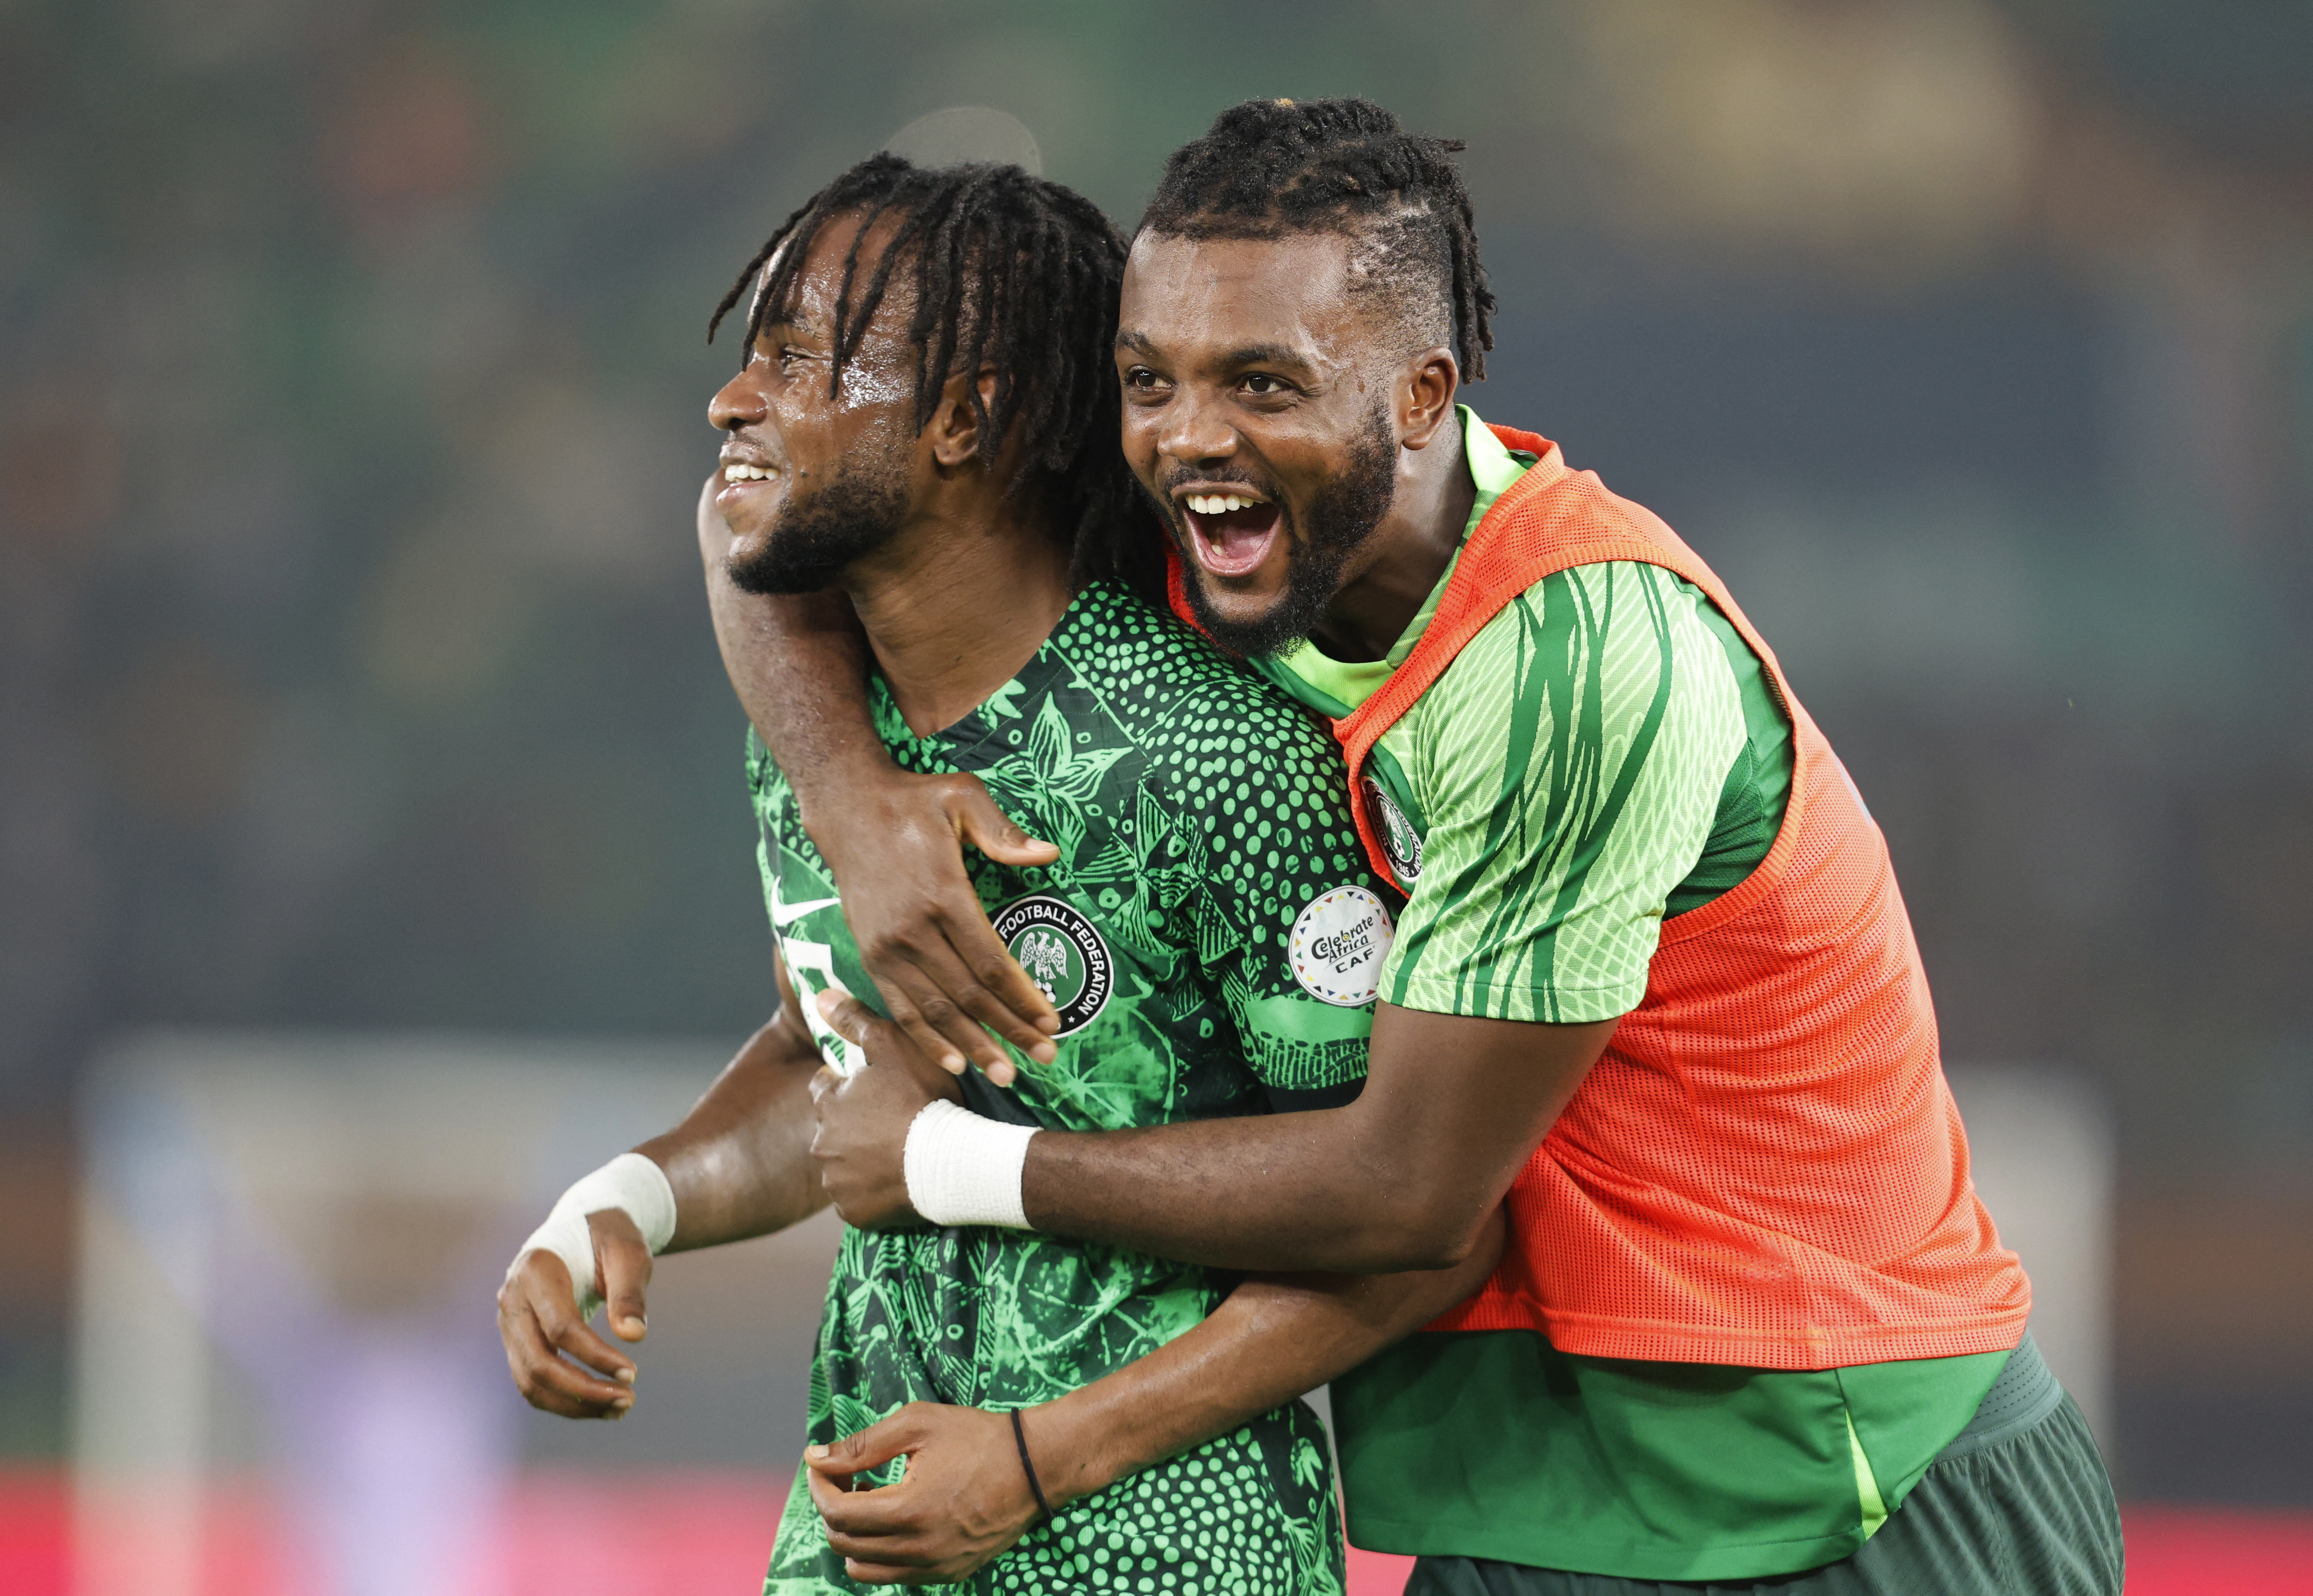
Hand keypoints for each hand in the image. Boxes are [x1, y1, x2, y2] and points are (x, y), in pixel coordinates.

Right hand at [495, 1209, 651, 1418]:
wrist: (581, 1229)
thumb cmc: (608, 1238)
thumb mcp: (628, 1253)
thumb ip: (629, 1291)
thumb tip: (634, 1335)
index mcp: (535, 1270)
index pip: (560, 1328)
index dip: (595, 1356)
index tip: (632, 1373)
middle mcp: (512, 1299)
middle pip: (538, 1363)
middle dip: (583, 1391)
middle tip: (628, 1401)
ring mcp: (509, 1323)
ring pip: (530, 1381)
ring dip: (574, 1403)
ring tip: (620, 1408)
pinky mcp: (516, 1341)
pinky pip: (532, 1381)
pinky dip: (564, 1399)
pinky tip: (601, 1405)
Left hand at [805, 1403, 1042, 1583]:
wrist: (1036, 1466)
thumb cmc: (976, 1437)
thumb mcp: (917, 1424)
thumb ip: (861, 1445)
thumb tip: (814, 1457)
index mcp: (910, 1511)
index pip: (838, 1514)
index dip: (820, 1487)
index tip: (822, 1465)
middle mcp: (921, 1549)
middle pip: (844, 1544)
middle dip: (832, 1508)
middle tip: (845, 1477)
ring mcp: (937, 1567)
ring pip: (864, 1570)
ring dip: (853, 1536)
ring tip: (870, 1500)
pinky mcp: (950, 1574)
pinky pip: (896, 1576)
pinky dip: (881, 1552)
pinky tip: (896, 1518)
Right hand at [807, 768, 1061, 1086]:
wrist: (847, 809)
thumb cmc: (912, 802)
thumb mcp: (962, 796)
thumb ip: (1003, 831)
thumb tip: (1049, 852)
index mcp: (942, 894)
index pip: (991, 961)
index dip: (1023, 996)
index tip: (1053, 1020)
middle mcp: (913, 930)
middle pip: (969, 994)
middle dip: (1010, 1030)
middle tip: (1047, 1057)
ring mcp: (887, 948)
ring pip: (937, 1011)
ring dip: (974, 1045)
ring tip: (1007, 1073)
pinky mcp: (870, 955)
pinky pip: (901, 1008)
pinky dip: (926, 1039)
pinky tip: (954, 1061)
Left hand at [810, 993, 957, 1228]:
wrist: (950, 1163)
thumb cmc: (923, 1100)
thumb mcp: (894, 1047)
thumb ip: (857, 1021)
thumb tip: (820, 996)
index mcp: (830, 1104)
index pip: (825, 1087)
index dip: (848, 1085)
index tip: (874, 1088)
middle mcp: (822, 1144)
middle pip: (833, 1129)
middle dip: (855, 1125)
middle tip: (892, 1122)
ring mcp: (836, 1182)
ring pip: (843, 1166)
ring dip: (862, 1160)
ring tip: (898, 1153)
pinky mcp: (852, 1213)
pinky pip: (856, 1200)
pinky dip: (871, 1193)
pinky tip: (896, 1182)